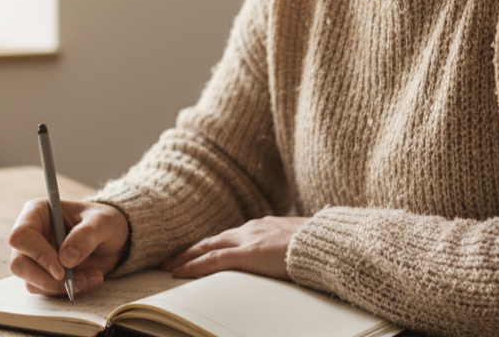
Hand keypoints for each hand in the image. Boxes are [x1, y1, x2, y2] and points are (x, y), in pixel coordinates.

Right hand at [9, 199, 129, 295]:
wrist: (111, 238)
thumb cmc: (103, 221)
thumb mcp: (102, 222)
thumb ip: (86, 235)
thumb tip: (66, 258)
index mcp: (38, 212)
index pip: (21, 235)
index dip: (37, 254)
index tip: (61, 270)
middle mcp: (31, 235)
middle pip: (19, 264)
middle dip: (48, 279)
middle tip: (75, 281)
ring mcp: (35, 256)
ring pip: (31, 282)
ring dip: (61, 287)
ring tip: (91, 277)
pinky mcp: (43, 274)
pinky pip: (46, 290)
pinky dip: (67, 290)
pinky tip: (88, 279)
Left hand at [162, 216, 308, 280]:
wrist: (327, 243)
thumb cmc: (319, 247)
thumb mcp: (297, 247)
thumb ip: (283, 250)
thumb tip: (281, 260)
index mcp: (263, 227)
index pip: (229, 237)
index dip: (210, 246)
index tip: (196, 252)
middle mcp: (251, 229)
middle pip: (213, 240)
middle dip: (191, 250)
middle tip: (172, 259)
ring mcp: (248, 239)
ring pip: (208, 248)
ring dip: (187, 257)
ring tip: (171, 266)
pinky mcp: (248, 253)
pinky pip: (213, 260)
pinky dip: (194, 266)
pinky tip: (181, 272)